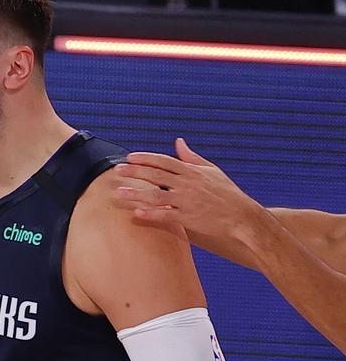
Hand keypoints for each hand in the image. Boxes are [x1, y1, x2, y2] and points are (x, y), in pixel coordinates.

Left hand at [114, 138, 264, 243]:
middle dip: (135, 172)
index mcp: (192, 172)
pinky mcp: (189, 219)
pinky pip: (166, 215)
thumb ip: (192, 157)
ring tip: (119, 192)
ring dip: (136, 193)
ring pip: (156, 195)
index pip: (164, 161)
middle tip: (117, 170)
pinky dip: (151, 214)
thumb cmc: (228, 194)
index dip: (146, 158)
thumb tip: (178, 142)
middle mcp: (187, 184)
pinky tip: (137, 213)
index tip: (130, 157)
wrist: (243, 218)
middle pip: (156, 175)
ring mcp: (187, 201)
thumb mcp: (212, 171)